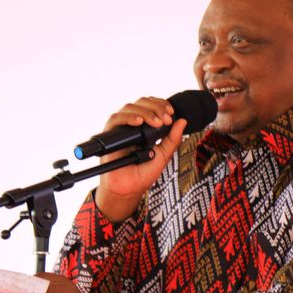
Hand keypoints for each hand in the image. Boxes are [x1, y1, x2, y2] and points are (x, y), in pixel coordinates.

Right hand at [96, 97, 186, 220]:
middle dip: (156, 107)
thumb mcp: (163, 156)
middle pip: (141, 103)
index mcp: (146, 127)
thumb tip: (182, 121)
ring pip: (129, 108)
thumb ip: (173, 140)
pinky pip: (116, 120)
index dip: (161, 104)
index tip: (171, 112)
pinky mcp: (110, 136)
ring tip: (156, 122)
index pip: (152, 106)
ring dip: (145, 111)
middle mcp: (133, 125)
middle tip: (165, 118)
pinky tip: (138, 122)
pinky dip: (128, 118)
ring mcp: (122, 129)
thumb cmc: (142, 174)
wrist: (128, 190)